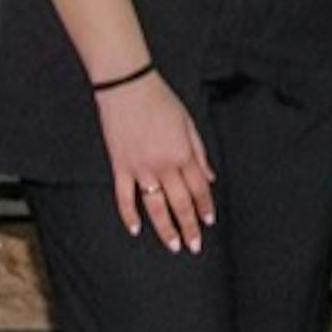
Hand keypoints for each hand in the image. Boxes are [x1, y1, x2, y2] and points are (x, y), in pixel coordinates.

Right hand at [96, 73, 215, 253]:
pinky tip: (136, 229)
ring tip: (173, 245)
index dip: (205, 207)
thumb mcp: (189, 123)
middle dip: (190, 226)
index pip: (199, 188)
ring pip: (156, 207)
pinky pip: (124, 197)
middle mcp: (164, 165)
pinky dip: (129, 215)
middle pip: (181, 203)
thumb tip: (210, 177)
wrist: (127, 86)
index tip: (208, 223)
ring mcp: (141, 168)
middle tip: (194, 245)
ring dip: (166, 229)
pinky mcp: (120, 166)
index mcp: (183, 153)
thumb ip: (200, 153)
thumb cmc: (160, 100)